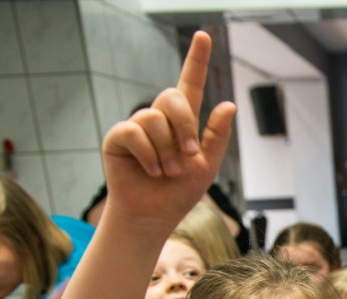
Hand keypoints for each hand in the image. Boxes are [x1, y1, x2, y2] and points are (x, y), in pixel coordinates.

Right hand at [100, 31, 234, 237]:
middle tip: (188, 156)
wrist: (154, 215)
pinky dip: (148, 154)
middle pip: (172, 97)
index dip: (197, 60)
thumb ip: (217, 135)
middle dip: (185, 126)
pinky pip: (134, 131)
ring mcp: (138, 126)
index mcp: (183, 123)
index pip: (191, 84)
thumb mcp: (207, 165)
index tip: (204, 35)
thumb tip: (228, 104)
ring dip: (167, 150)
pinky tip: (150, 171)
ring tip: (166, 172)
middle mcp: (159, 119)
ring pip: (154, 118)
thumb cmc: (179, 192)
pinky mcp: (118, 137)